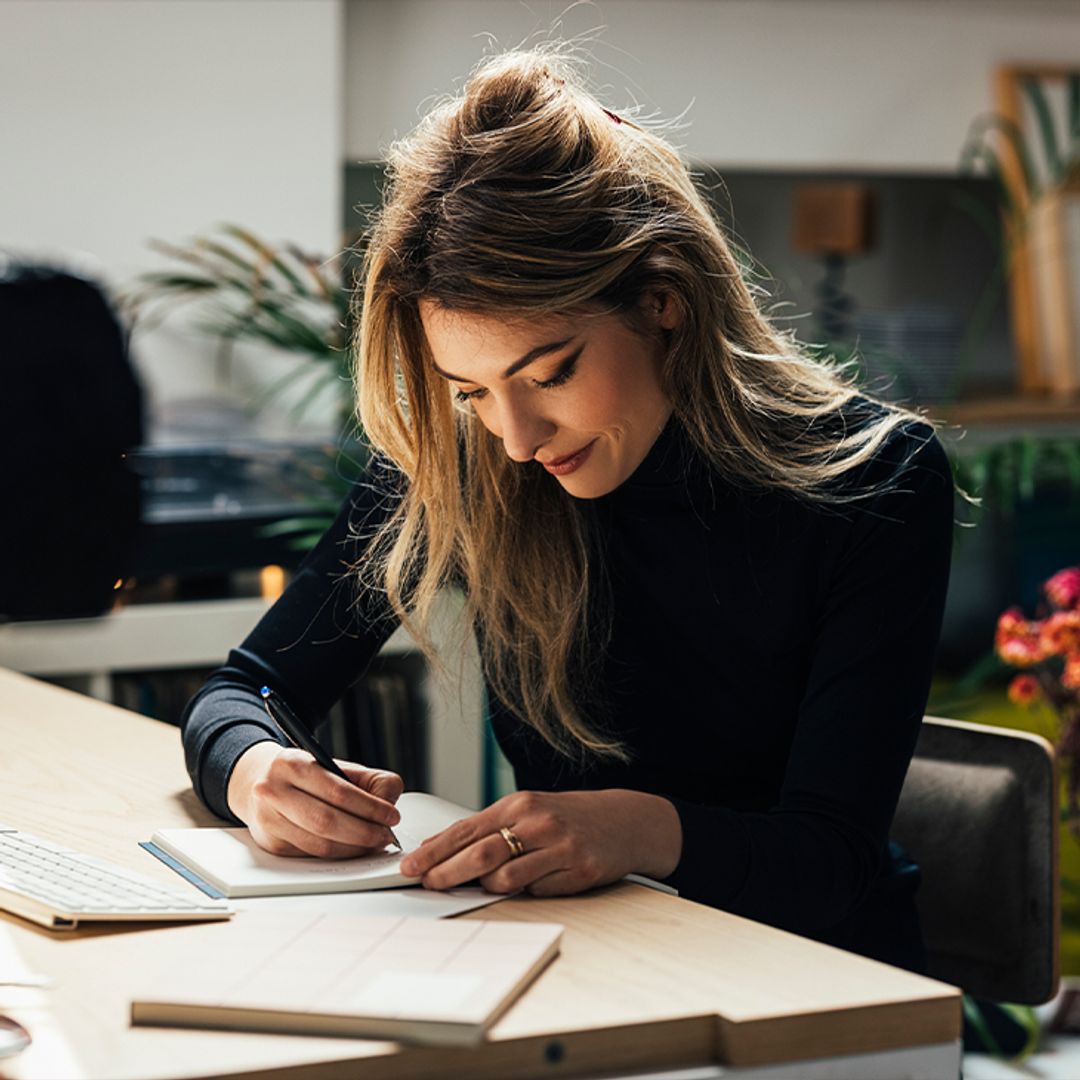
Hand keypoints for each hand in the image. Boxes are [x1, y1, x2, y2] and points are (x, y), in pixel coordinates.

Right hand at [227, 741, 403, 858]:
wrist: (260, 782)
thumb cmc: (307, 776)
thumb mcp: (336, 766)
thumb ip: (369, 781)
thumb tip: (389, 803)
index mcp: (294, 764)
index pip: (338, 791)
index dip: (370, 807)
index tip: (391, 816)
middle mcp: (274, 791)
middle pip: (326, 821)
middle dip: (363, 832)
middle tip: (385, 835)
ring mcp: (269, 819)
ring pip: (319, 844)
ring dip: (353, 848)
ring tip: (373, 843)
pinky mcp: (271, 843)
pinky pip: (311, 855)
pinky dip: (338, 855)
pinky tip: (352, 848)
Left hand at [398, 789, 681, 896]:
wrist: (624, 821)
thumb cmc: (567, 817)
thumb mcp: (526, 811)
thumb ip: (487, 828)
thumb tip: (437, 848)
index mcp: (520, 804)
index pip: (467, 829)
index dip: (434, 850)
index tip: (410, 866)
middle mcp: (539, 822)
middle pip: (481, 853)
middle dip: (447, 872)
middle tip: (426, 884)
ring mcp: (561, 847)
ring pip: (506, 878)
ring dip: (487, 887)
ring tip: (484, 884)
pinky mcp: (580, 871)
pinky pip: (538, 891)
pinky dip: (526, 892)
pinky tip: (531, 884)